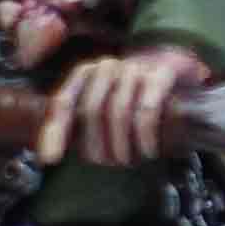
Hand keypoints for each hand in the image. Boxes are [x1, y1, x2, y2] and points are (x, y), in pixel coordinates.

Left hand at [34, 40, 210, 166]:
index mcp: (86, 74)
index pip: (63, 103)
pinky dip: (145, 135)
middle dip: (98, 145)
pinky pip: (147, 109)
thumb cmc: (133, 92)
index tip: (50, 159)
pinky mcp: (160, 75)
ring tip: (129, 161)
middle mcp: (106, 67)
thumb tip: (53, 155)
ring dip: (122, 144)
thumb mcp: (105, 100)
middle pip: (92, 111)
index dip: (54, 132)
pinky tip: (148, 150)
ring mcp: (134, 70)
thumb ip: (82, 122)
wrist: (173, 61)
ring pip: (118, 112)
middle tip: (110, 164)